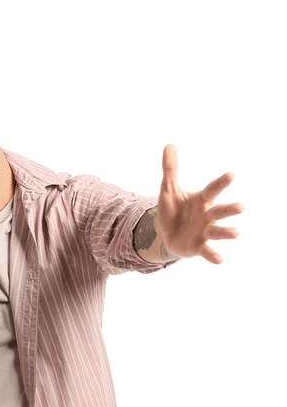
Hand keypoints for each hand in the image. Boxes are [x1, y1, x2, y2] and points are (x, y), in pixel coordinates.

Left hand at [156, 144, 244, 263]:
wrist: (165, 233)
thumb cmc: (173, 209)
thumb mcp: (168, 189)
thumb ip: (170, 169)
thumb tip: (168, 145)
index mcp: (201, 200)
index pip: (212, 189)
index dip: (221, 183)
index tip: (232, 174)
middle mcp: (207, 215)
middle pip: (220, 211)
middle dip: (230, 209)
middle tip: (242, 207)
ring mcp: (204, 231)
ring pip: (217, 231)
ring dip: (226, 232)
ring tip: (236, 233)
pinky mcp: (198, 246)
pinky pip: (207, 251)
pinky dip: (213, 255)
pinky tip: (219, 260)